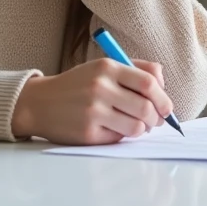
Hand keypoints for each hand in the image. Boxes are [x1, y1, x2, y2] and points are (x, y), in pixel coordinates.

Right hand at [11, 57, 172, 144]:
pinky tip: (113, 128)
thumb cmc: (77, 85)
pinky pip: (119, 138)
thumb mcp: (101, 67)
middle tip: (155, 121)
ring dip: (142, 129)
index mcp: (107, 67)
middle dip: (157, 118)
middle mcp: (100, 87)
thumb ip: (134, 69)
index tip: (166, 107)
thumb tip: (163, 85)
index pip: (149, 82)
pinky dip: (122, 136)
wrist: (40, 102)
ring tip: (135, 125)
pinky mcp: (88, 132)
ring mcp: (93, 111)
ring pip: (136, 127)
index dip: (163, 98)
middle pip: (146, 108)